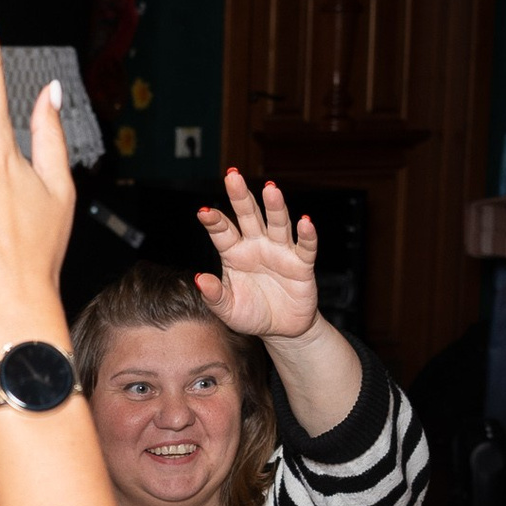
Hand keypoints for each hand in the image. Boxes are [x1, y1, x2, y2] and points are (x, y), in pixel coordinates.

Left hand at [196, 170, 322, 339]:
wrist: (282, 329)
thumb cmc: (252, 314)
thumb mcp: (228, 310)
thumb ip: (214, 296)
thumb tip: (199, 278)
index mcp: (234, 254)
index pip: (222, 232)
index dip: (214, 221)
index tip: (204, 212)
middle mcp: (257, 246)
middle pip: (249, 216)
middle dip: (241, 197)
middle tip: (232, 175)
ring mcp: (280, 252)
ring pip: (277, 224)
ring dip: (274, 207)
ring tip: (270, 189)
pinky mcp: (301, 264)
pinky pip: (305, 247)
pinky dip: (306, 235)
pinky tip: (305, 221)